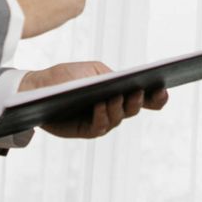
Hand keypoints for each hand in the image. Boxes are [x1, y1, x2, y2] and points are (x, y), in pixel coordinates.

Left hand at [19, 61, 167, 138]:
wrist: (38, 87)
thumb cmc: (66, 76)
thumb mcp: (93, 71)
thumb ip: (111, 76)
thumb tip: (127, 85)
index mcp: (118, 92)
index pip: (143, 98)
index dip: (156, 97)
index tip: (164, 89)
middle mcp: (113, 109)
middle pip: (134, 109)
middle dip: (139, 101)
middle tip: (140, 91)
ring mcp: (100, 121)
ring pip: (118, 118)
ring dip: (119, 107)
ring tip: (117, 96)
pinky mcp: (85, 130)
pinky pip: (99, 127)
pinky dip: (102, 116)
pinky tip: (101, 106)